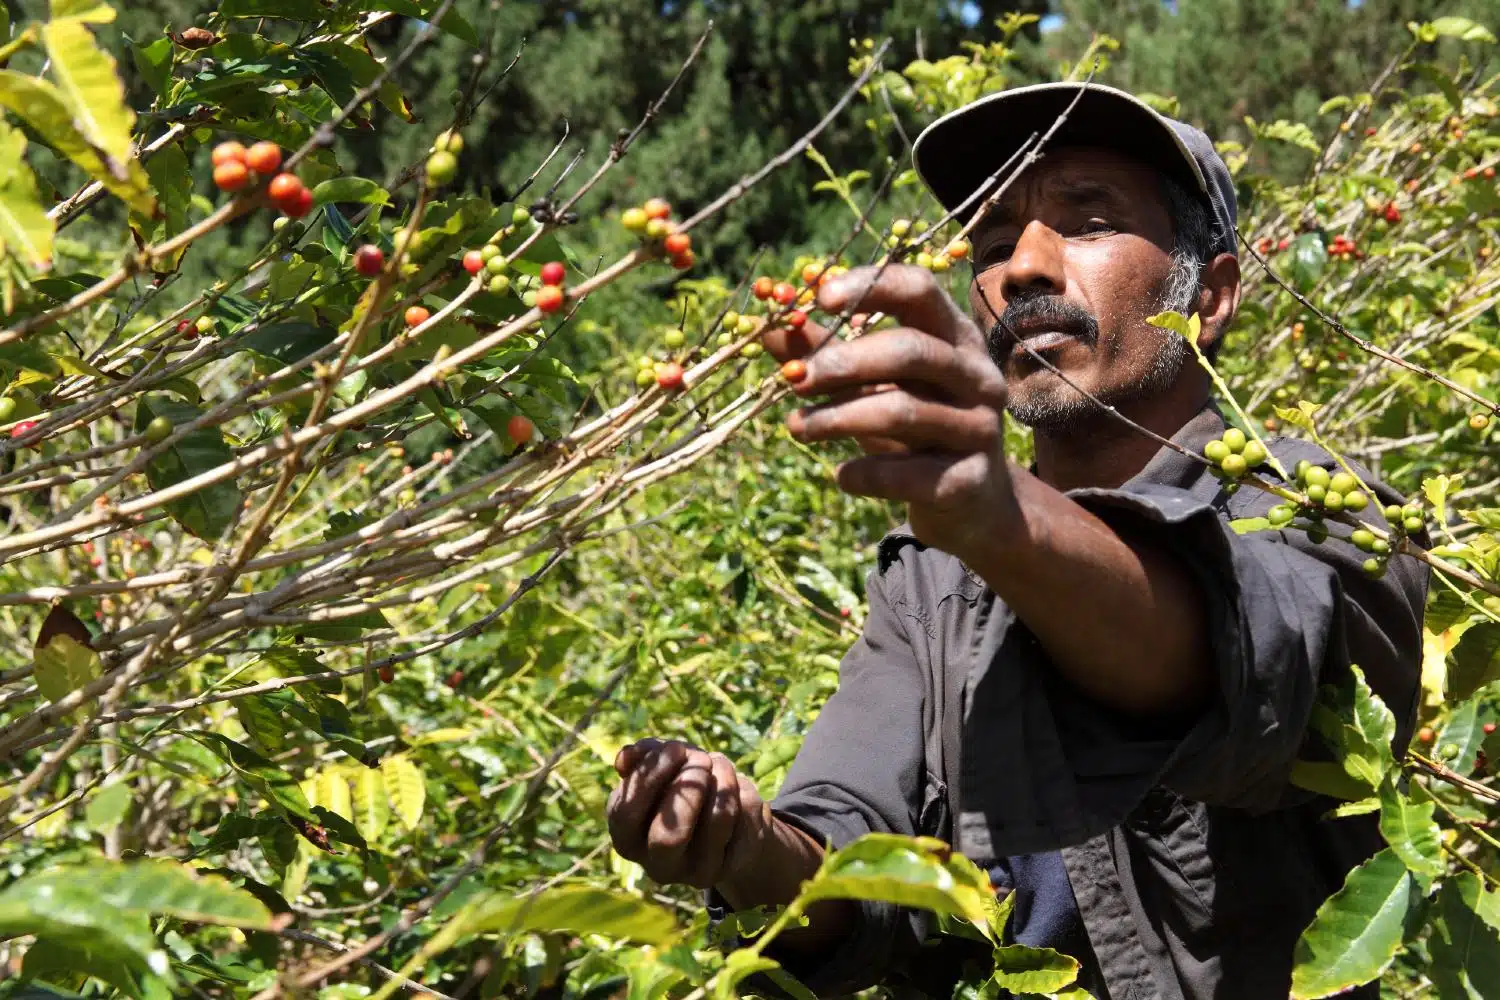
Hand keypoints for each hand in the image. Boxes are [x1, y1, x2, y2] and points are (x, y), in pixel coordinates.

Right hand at [606, 738, 771, 889]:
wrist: (722, 821)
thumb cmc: (678, 790)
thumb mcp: (659, 771)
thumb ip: (641, 760)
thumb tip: (627, 756)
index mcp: (628, 841)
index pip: (626, 814)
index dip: (651, 775)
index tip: (675, 748)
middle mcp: (659, 866)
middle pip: (669, 836)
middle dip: (689, 787)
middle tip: (701, 758)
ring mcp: (700, 871)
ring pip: (718, 819)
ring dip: (723, 777)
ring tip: (720, 762)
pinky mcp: (736, 864)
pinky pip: (746, 816)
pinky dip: (743, 788)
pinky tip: (736, 787)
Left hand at [763, 264, 1018, 562]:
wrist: (968, 499)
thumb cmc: (913, 426)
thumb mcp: (873, 385)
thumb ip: (827, 354)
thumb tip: (770, 329)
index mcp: (955, 337)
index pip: (919, 290)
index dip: (869, 288)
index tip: (818, 299)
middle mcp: (977, 376)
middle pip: (909, 350)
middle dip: (843, 363)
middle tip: (795, 381)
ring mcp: (979, 428)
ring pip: (903, 411)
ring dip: (838, 419)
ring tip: (798, 428)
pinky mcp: (968, 479)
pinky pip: (906, 473)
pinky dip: (864, 474)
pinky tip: (842, 476)